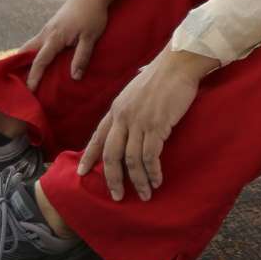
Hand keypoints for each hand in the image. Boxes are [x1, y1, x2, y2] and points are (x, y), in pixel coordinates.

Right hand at [19, 0, 108, 90]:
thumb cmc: (93, 15)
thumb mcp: (91, 37)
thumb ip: (82, 57)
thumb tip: (74, 77)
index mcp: (55, 37)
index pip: (40, 61)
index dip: (34, 76)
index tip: (29, 90)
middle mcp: (47, 32)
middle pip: (26, 51)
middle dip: (18, 66)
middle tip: (13, 82)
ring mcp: (48, 28)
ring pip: (30, 45)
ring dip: (23, 58)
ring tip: (19, 74)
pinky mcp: (52, 25)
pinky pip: (37, 41)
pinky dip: (32, 51)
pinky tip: (35, 59)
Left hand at [77, 50, 216, 200]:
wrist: (178, 63)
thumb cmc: (162, 75)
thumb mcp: (137, 88)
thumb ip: (131, 103)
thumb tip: (132, 109)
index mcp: (116, 108)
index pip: (98, 136)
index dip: (89, 156)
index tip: (81, 173)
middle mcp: (123, 116)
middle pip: (111, 155)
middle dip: (113, 179)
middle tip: (117, 196)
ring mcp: (139, 121)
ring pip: (131, 159)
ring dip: (138, 180)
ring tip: (145, 194)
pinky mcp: (157, 125)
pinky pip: (150, 156)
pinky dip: (153, 171)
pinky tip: (157, 180)